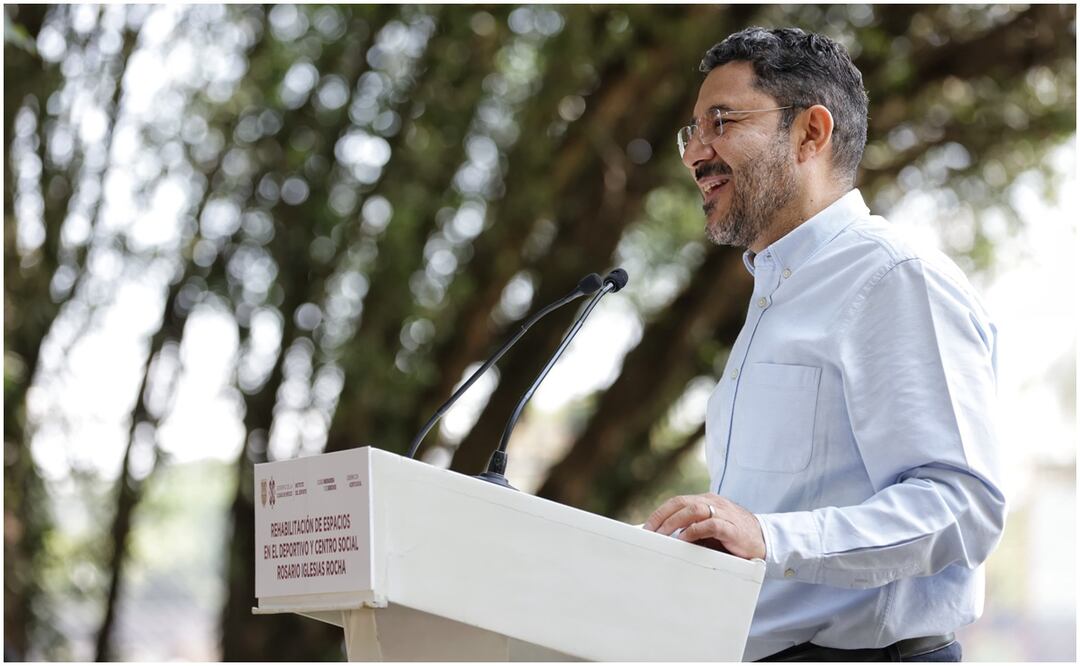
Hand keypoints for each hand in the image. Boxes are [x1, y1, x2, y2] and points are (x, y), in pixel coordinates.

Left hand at [642, 493, 765, 560]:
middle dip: (662, 517)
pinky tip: (684, 538)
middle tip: (650, 532)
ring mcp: (723, 513)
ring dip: (674, 522)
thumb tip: (665, 539)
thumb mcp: (709, 530)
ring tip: (662, 535)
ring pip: (693, 510)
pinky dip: (695, 530)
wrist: (764, 540)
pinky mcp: (732, 528)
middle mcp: (713, 503)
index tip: (647, 527)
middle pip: (681, 503)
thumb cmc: (732, 537)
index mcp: (706, 500)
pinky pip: (710, 524)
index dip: (660, 513)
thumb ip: (691, 530)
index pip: (677, 501)